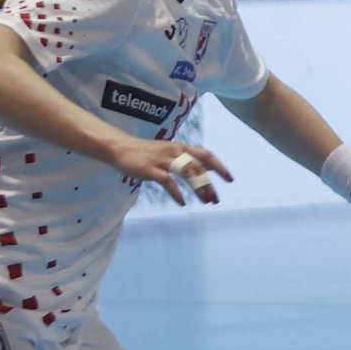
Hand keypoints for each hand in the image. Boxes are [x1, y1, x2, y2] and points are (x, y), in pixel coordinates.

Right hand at [111, 137, 231, 205]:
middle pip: (199, 167)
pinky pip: (167, 181)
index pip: (206, 155)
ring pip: (187, 172)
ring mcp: (163, 160)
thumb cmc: (148, 151)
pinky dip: (176, 192)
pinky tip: (182, 202)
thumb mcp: (171, 151)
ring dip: (198, 188)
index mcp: (182, 147)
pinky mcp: (150, 169)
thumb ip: (186, 159)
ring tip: (205, 201)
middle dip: (209, 184)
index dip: (220, 167)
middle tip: (216, 199)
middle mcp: (176, 151)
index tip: (230, 179)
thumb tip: (206, 169)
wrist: (121, 147)